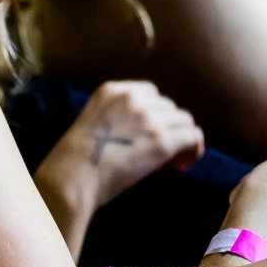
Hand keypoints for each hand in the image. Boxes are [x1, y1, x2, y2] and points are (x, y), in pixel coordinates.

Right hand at [35, 80, 205, 250]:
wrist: (73, 176)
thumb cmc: (75, 160)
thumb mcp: (93, 122)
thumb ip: (117, 118)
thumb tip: (144, 136)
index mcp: (112, 90)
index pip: (149, 93)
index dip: (154, 114)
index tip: (148, 134)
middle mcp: (133, 97)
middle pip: (168, 106)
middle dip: (167, 127)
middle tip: (158, 153)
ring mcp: (149, 118)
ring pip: (184, 120)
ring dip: (181, 138)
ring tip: (172, 161)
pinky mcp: (162, 140)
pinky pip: (192, 136)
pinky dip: (193, 149)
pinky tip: (183, 164)